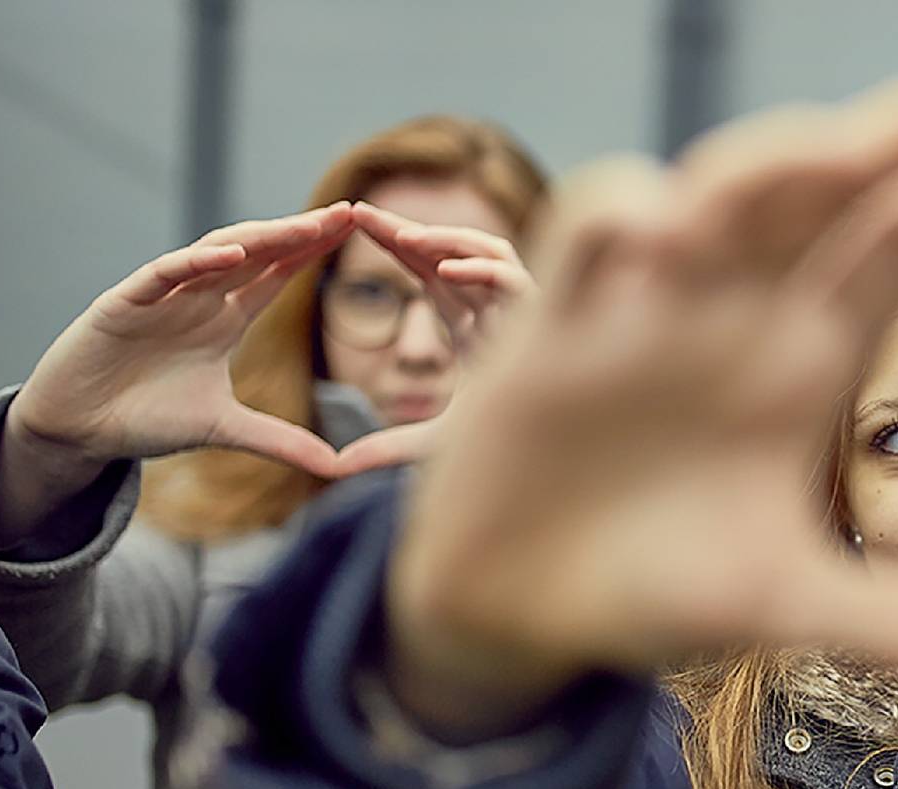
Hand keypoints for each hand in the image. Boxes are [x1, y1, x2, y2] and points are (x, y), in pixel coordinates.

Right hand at [0, 207, 356, 543]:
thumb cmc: (147, 418)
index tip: (355, 228)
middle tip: (348, 212)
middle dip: (300, 233)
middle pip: (257, 254)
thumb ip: (281, 442)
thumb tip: (339, 467)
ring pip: (215, 253)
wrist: (79, 429)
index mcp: (224, 320)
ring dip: (259, 238)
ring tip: (303, 226)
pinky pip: (161, 274)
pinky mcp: (122, 304)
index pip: (277, 275)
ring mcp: (161, 296)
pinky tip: (230, 254)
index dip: (312, 252)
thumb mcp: (226, 430)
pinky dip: (193, 264)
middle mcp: (198, 299)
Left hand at [330, 204, 538, 476]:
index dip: (395, 244)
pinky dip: (483, 270)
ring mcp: (526, 314)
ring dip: (449, 239)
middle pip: (452, 253)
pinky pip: (515, 280)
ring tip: (403, 239)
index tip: (353, 221)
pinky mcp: (546, 321)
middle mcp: (501, 313)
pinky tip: (444, 273)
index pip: (430, 272)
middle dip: (407, 230)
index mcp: (476, 328)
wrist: (562, 466)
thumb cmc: (512, 451)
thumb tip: (334, 467)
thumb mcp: (436, 445)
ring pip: (492, 251)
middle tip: (359, 211)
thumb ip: (386, 447)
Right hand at [381, 69, 897, 735]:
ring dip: (780, 160)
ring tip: (848, 151)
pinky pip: (589, 229)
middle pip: (834, 190)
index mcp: (815, 354)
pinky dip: (623, 216)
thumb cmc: (669, 589)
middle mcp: (744, 307)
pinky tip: (660, 238)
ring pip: (724, 188)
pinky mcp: (556, 322)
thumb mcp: (816, 609)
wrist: (518, 610)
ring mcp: (653, 302)